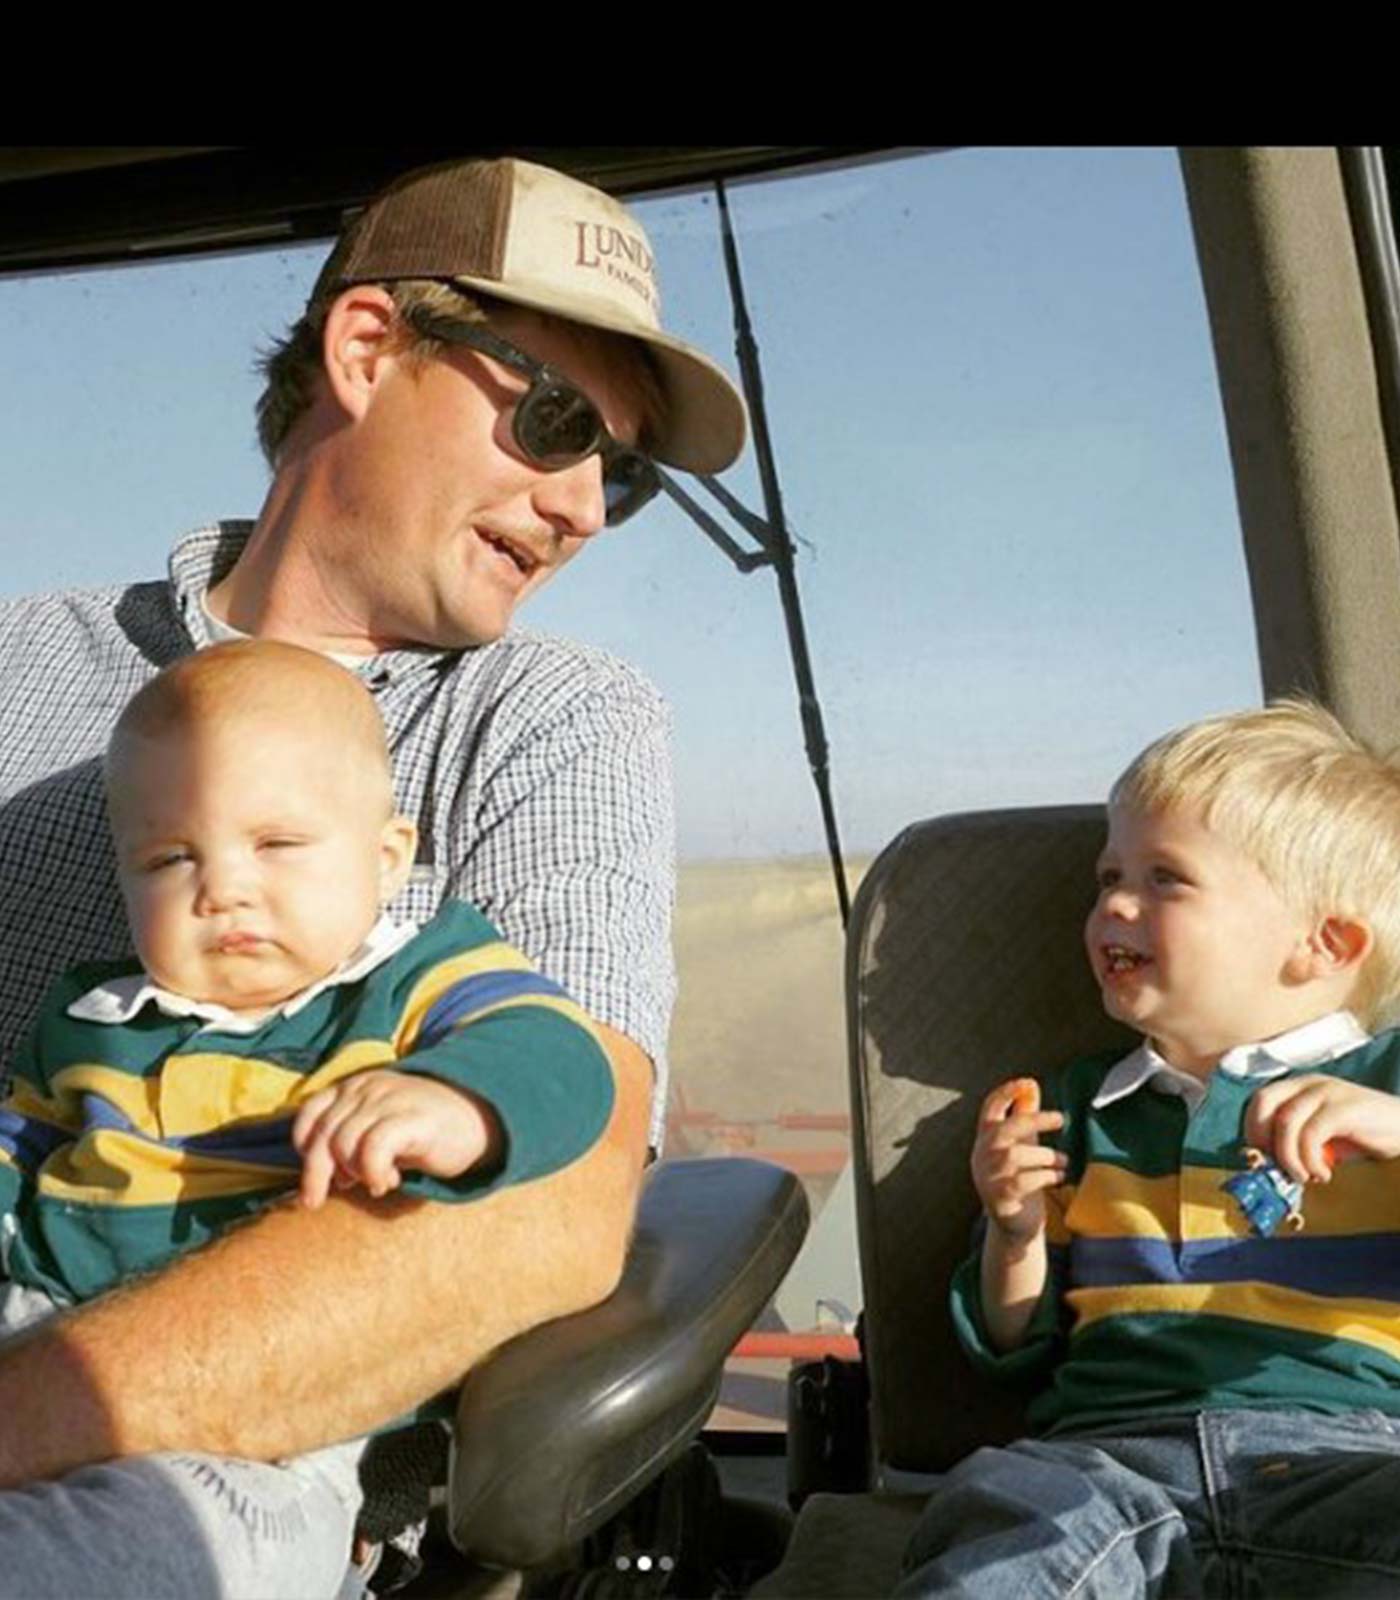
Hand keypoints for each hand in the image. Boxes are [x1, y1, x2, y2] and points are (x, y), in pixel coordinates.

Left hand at [291, 1070, 495, 1209]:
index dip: (305, 1148)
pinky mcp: (413, 1117)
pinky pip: (374, 1147)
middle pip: (323, 1135)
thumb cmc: (420, 1133)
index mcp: (356, 1086)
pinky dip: (372, 1172)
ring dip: (353, 1172)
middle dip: (316, 1174)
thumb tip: (314, 1182)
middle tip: (319, 1201)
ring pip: (344, 1142)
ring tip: (375, 1182)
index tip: (316, 1175)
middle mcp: (369, 1087)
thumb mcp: (376, 1129)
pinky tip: (387, 1183)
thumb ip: (345, 1142)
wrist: (476, 1121)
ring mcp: (391, 1099)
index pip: (310, 1113)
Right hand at [971, 1077, 1066, 1242]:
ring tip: (1064, 1161)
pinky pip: (1025, 1180)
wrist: (1013, 1226)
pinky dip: (1047, 1175)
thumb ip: (1024, 1116)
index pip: (990, 1109)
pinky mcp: (1000, 1198)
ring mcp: (988, 1177)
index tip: (1027, 1081)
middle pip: (1005, 1129)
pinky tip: (1060, 1176)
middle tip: (1061, 1118)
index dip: (1006, 1093)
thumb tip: (1031, 1085)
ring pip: (1017, 1155)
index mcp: (986, 1138)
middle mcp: (983, 1155)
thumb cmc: (1018, 1179)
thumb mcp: (1021, 1145)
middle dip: (1034, 1119)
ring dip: (1048, 1156)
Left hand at [1243, 1074, 1399, 1185]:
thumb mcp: (1322, 1137)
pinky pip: (1311, 1133)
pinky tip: (1323, 1173)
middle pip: (1263, 1101)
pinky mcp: (1343, 1107)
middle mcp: (1308, 1083)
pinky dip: (1309, 1159)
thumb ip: (1295, 1141)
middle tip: (1276, 1166)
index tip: (1262, 1159)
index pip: (1259, 1100)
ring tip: (1305, 1177)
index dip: (1253, 1130)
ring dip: (1288, 1157)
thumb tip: (1266, 1164)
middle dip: (1262, 1138)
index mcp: (1298, 1087)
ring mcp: (1326, 1091)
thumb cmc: (1361, 1135)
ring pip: (1285, 1121)